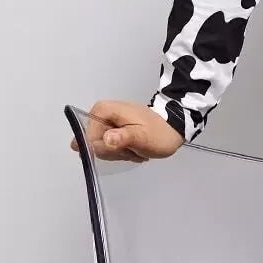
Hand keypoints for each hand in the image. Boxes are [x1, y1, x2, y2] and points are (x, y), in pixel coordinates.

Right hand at [69, 100, 184, 162]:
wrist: (173, 128)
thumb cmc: (159, 133)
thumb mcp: (143, 137)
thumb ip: (123, 138)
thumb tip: (107, 139)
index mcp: (103, 110)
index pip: (90, 139)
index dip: (107, 148)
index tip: (125, 147)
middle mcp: (100, 113)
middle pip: (95, 144)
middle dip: (115, 151)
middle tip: (133, 148)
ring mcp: (105, 122)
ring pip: (102, 148)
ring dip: (120, 153)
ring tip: (135, 148)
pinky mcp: (111, 129)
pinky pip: (109, 147)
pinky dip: (122, 152)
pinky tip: (134, 149)